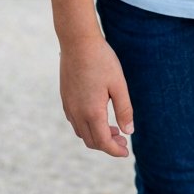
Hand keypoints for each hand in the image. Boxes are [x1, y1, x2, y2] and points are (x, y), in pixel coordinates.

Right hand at [59, 34, 133, 157]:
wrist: (78, 41)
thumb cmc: (101, 60)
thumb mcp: (118, 84)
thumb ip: (124, 110)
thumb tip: (128, 132)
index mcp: (92, 112)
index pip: (103, 142)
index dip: (115, 150)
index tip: (126, 151)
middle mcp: (77, 113)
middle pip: (91, 141)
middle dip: (108, 145)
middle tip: (123, 139)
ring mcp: (69, 106)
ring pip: (82, 132)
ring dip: (97, 136)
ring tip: (113, 128)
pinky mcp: (65, 98)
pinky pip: (75, 121)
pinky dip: (87, 126)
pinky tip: (98, 116)